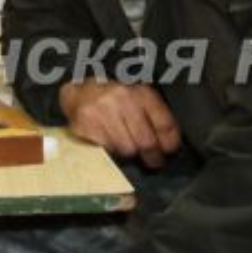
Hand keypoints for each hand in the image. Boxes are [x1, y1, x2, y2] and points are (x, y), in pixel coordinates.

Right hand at [58, 80, 180, 168]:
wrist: (81, 93)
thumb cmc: (115, 101)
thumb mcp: (139, 100)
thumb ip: (155, 118)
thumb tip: (168, 145)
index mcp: (140, 92)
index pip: (164, 124)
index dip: (170, 143)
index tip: (168, 151)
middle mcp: (122, 98)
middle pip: (146, 141)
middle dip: (152, 156)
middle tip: (152, 160)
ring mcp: (103, 110)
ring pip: (127, 149)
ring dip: (129, 153)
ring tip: (126, 146)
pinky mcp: (86, 123)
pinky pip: (107, 149)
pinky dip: (110, 150)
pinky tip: (109, 142)